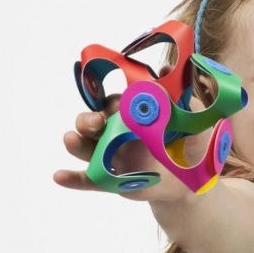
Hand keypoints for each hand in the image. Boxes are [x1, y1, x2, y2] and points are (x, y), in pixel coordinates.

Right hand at [54, 66, 213, 201]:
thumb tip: (167, 71)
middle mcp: (116, 133)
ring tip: (71, 140)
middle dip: (88, 119)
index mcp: (132, 115)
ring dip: (75, 143)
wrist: (193, 181)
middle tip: (96, 122)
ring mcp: (111, 156)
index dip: (110, 101)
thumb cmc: (191, 145)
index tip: (116, 102)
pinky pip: (88, 180)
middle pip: (92, 121)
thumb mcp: (193, 121)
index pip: (113, 102)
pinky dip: (72, 179)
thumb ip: (181, 100)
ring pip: (85, 147)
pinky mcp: (111, 180)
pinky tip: (59, 176)